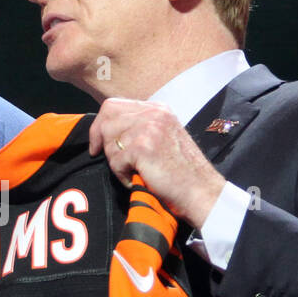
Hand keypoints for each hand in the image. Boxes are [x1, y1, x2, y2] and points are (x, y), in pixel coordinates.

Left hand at [89, 98, 225, 227]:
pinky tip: (137, 179)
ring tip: (133, 172)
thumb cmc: (181, 171)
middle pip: (106, 119)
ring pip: (109, 141)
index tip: (96, 144)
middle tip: (111, 161)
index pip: (113, 105)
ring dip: (116, 162)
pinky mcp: (143, 147)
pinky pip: (115, 160)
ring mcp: (149, 128)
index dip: (99, 125)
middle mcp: (153, 113)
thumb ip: (139, 127)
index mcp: (157, 108)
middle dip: (102, 142)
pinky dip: (122, 175)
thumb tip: (105, 130)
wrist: (200, 190)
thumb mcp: (163, 137)